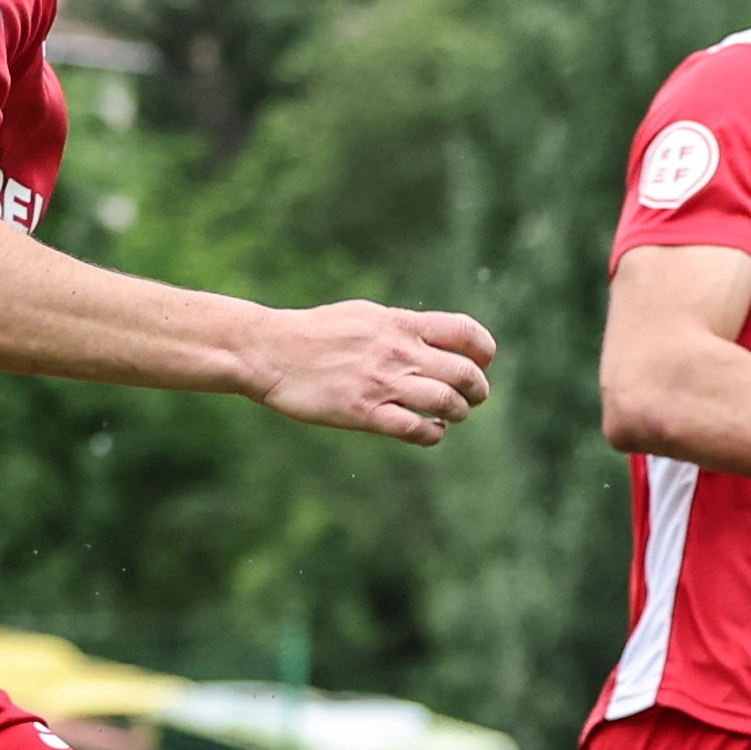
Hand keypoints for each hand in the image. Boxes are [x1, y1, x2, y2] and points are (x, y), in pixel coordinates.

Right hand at [254, 301, 498, 446]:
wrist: (267, 351)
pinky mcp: (364, 412)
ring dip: (459, 413)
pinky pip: (416, 429)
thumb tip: (430, 336)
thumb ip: (399, 327)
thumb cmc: (313, 333)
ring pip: (448, 402)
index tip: (481, 363)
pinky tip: (431, 431)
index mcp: (399, 324)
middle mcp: (397, 352)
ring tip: (451, 416)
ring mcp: (382, 383)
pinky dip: (433, 434)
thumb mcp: (363, 315)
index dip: (484, 351)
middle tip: (473, 398)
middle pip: (466, 373)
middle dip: (478, 390)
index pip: (464, 332)